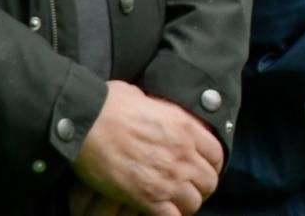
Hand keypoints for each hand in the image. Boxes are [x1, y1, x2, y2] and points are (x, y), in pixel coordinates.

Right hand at [71, 80, 222, 215]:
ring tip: (172, 203)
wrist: (88, 121)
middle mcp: (183, 154)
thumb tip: (155, 114)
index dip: (211, 165)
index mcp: (187, 128)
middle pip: (209, 182)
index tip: (201, 170)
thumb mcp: (148, 99)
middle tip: (186, 190)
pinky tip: (158, 211)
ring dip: (184, 205)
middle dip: (199, 188)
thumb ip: (161, 112)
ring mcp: (167, 177)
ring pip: (193, 203)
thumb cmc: (110, 105)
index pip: (216, 154)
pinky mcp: (147, 197)